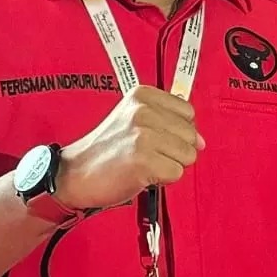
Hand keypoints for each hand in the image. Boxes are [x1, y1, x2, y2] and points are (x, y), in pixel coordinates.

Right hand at [55, 86, 204, 209]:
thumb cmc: (104, 151)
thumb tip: (201, 141)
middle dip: (175, 150)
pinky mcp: (145, 161)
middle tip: (148, 154)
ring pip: (187, 155)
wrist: (74, 174)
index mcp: (142, 95)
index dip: (177, 131)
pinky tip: (142, 174)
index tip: (158, 138)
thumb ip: (167, 122)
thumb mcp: (132, 120)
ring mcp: (144, 135)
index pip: (187, 111)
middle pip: (191, 134)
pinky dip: (162, 180)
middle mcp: (143, 112)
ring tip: (144, 164)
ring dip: (169, 165)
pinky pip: (176, 173)